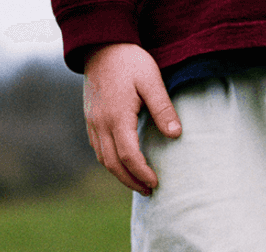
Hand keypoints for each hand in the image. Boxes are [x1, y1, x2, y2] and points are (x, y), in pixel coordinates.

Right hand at [83, 43, 181, 194]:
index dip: (142, 173)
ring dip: (120, 174)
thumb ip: (163, 109)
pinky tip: (124, 164)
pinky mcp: (90, 119)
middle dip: (131, 181)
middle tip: (149, 191)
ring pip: (103, 158)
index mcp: (117, 117)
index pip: (129, 156)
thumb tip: (175, 135)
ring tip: (138, 183)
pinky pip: (98, 148)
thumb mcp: (152, 81)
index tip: (156, 183)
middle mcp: (100, 123)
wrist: (102, 45)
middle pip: (113, 164)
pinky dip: (111, 162)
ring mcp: (92, 122)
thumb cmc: (130, 61)